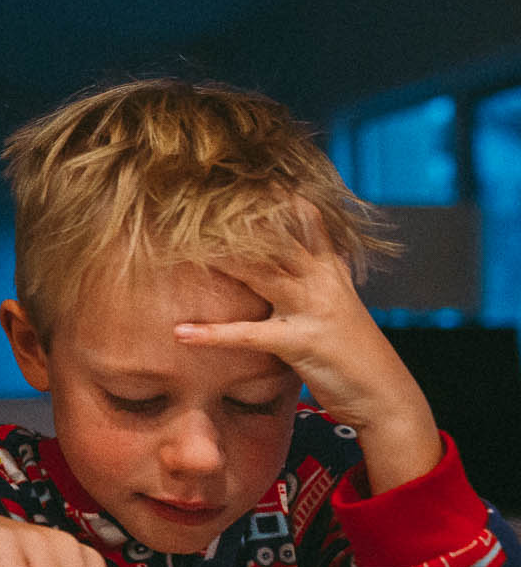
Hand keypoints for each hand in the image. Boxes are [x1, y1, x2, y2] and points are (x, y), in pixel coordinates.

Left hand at [171, 200, 441, 493]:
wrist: (385, 395)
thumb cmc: (350, 353)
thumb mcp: (332, 306)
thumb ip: (306, 280)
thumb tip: (274, 262)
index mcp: (329, 268)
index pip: (305, 218)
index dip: (278, 194)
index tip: (247, 170)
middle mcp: (323, 279)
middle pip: (277, 236)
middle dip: (239, 217)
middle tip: (199, 195)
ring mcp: (314, 308)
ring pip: (262, 272)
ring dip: (221, 259)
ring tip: (180, 246)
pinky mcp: (303, 342)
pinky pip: (250, 334)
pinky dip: (214, 334)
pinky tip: (183, 333)